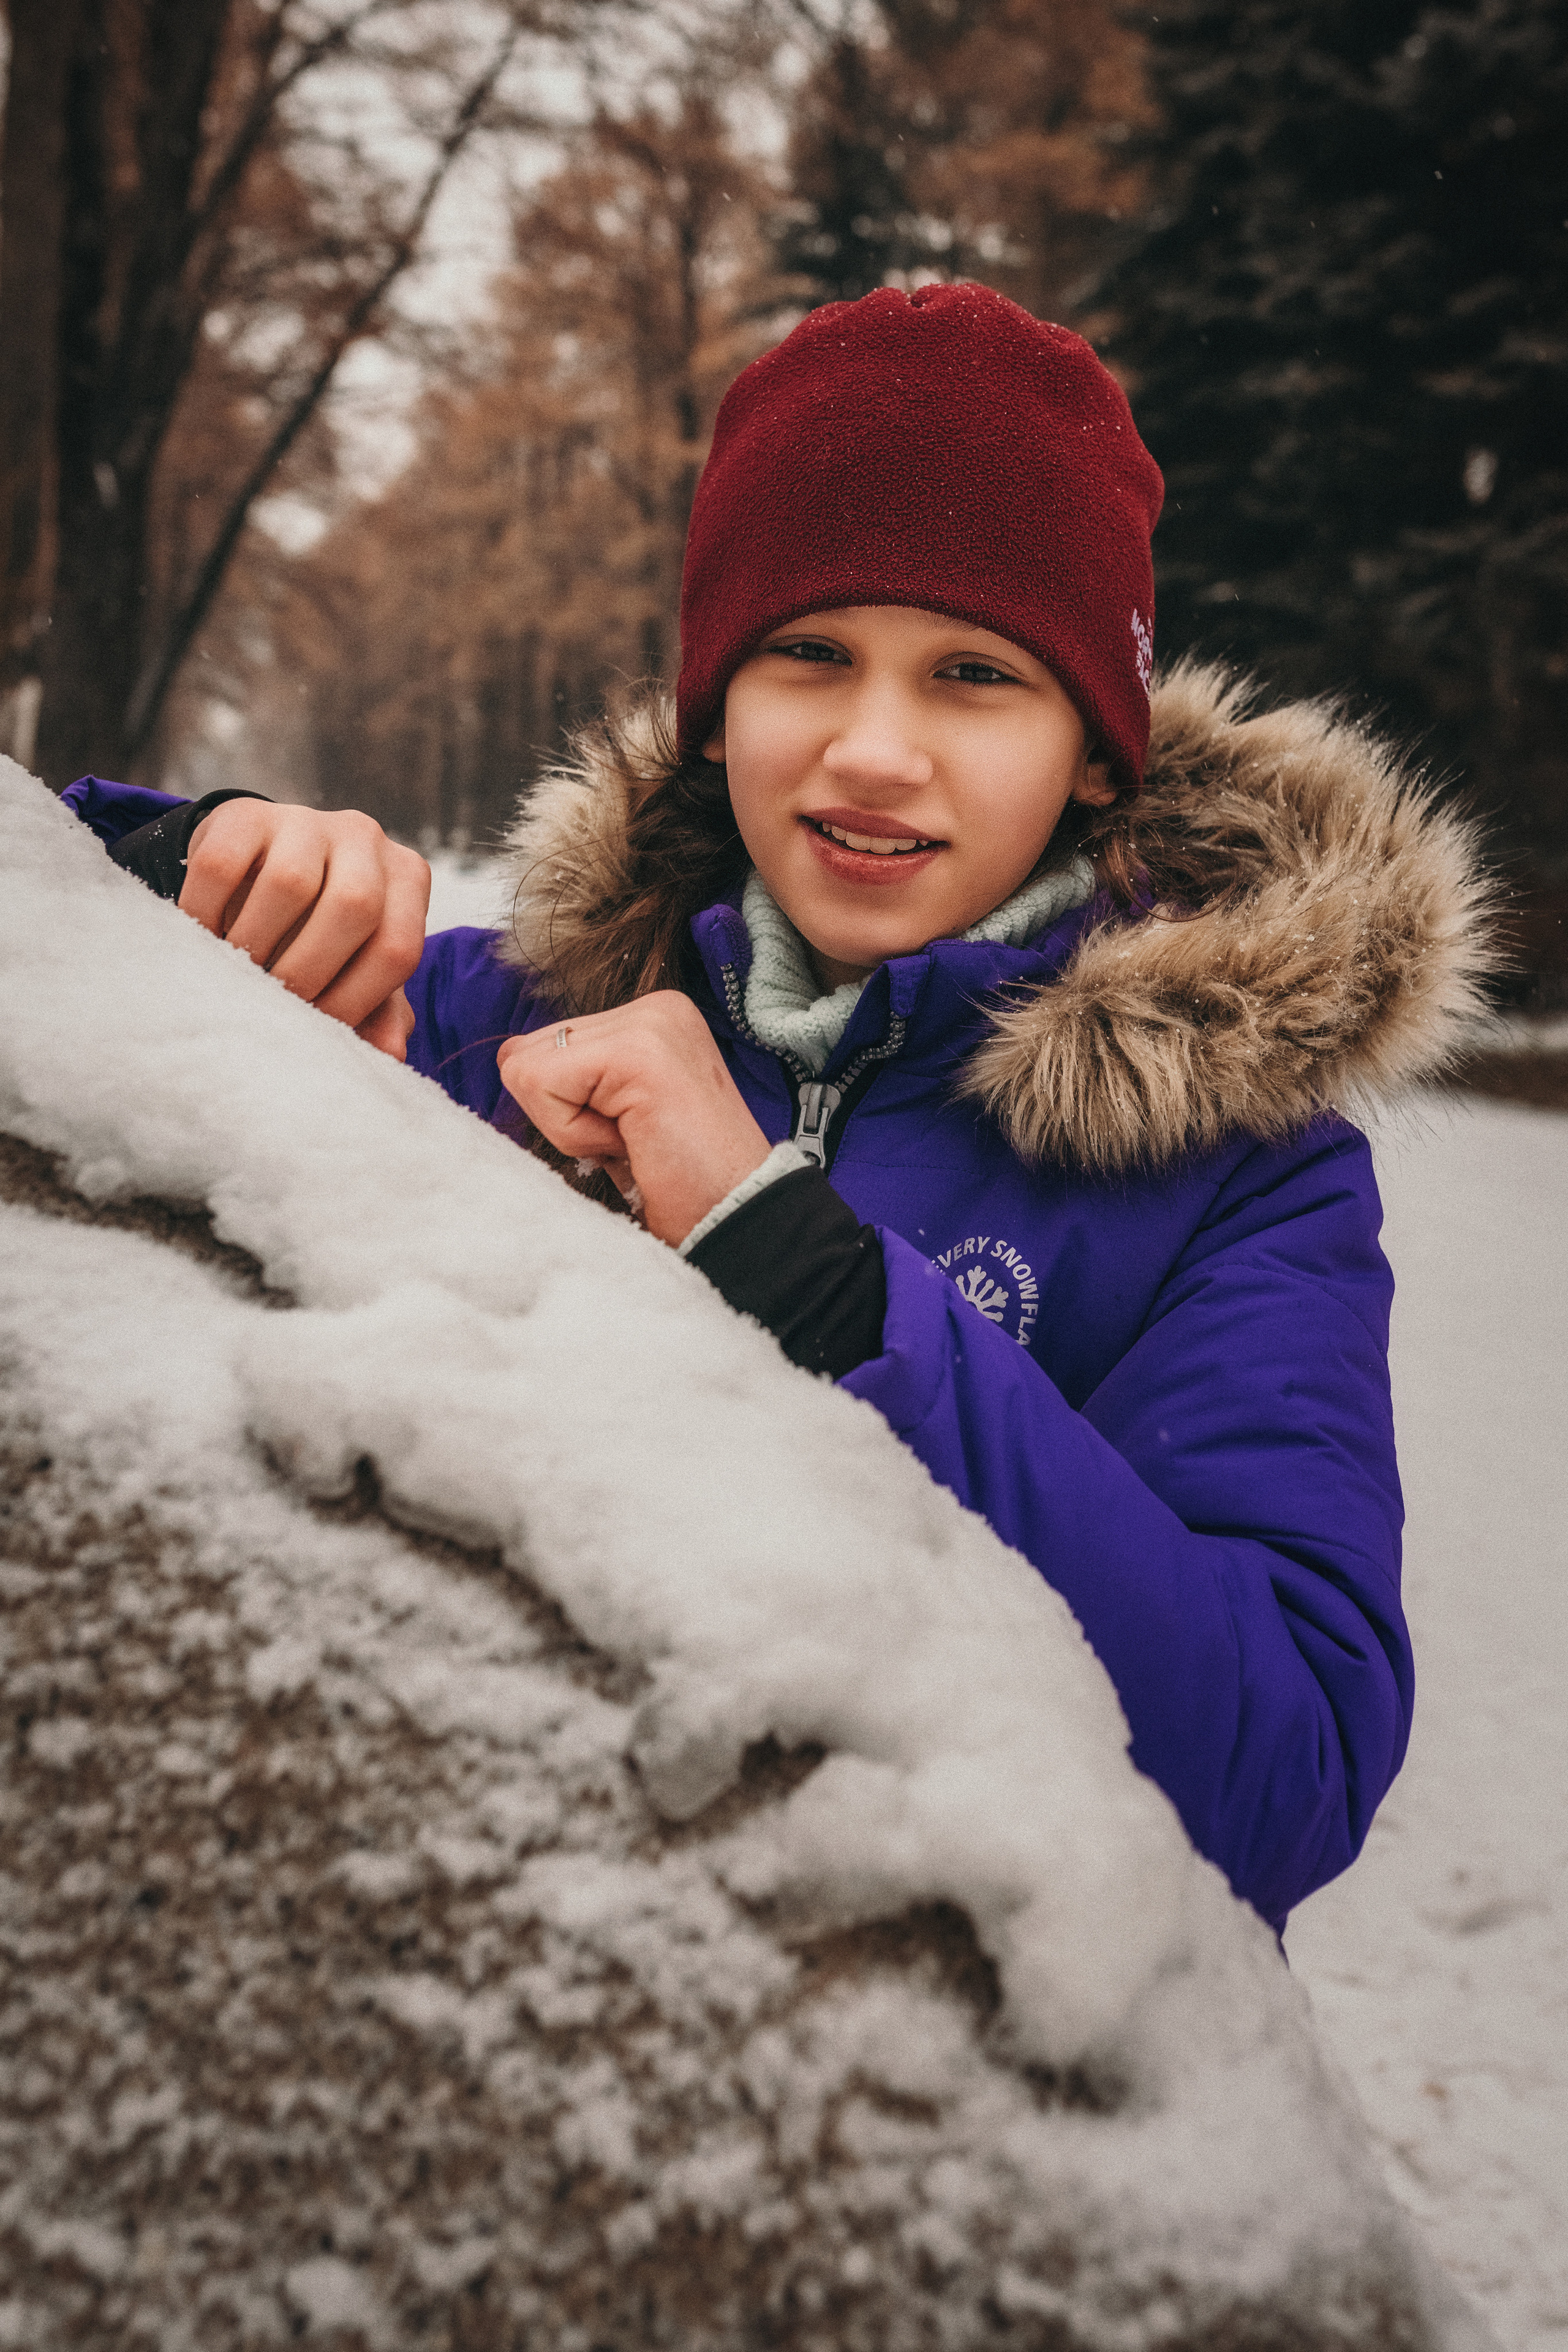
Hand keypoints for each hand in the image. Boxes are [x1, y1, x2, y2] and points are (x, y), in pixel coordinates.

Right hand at [180, 801, 429, 1059]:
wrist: (259, 865)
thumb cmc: (318, 931)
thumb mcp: (355, 964)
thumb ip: (379, 1008)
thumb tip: (391, 1053)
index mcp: (406, 880)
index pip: (397, 948)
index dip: (359, 1001)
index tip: (320, 1030)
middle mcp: (366, 838)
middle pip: (353, 908)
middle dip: (309, 972)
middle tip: (275, 1004)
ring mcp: (306, 819)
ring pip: (288, 884)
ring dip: (256, 945)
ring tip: (239, 976)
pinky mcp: (245, 814)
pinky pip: (222, 866)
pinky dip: (207, 914)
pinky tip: (206, 940)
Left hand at [496, 993, 772, 1245]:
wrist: (737, 1219)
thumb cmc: (679, 1183)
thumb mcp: (614, 1116)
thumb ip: (568, 1077)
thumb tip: (508, 1056)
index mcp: (653, 1018)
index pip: (550, 1045)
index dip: (571, 1109)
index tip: (634, 1133)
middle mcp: (655, 1007)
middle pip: (532, 1052)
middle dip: (566, 1115)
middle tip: (634, 1141)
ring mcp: (649, 1022)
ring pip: (530, 1070)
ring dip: (571, 1127)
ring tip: (635, 1142)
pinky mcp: (636, 1051)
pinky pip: (542, 1085)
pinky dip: (573, 1133)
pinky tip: (631, 1142)